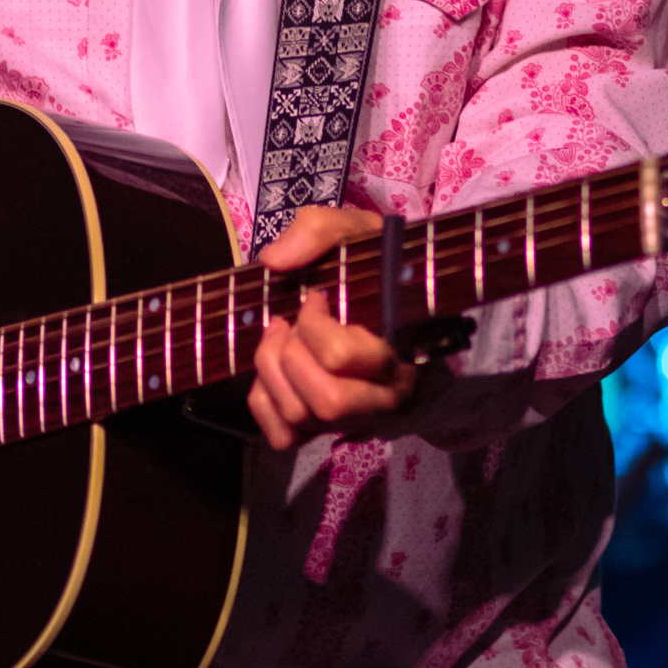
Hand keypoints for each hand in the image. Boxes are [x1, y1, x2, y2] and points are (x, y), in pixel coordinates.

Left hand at [247, 205, 417, 452]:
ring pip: (301, 419)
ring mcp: (356, 418)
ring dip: (271, 373)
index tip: (317, 298)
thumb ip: (319, 230)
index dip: (313, 324)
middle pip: (324, 401)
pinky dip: (265, 405)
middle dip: (289, 355)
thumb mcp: (360, 233)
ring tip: (280, 339)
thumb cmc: (380, 270)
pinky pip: (283, 437)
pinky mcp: (328, 429)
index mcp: (402, 350)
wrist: (403, 304)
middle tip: (291, 323)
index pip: (339, 357)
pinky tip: (275, 374)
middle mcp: (385, 396)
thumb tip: (273, 261)